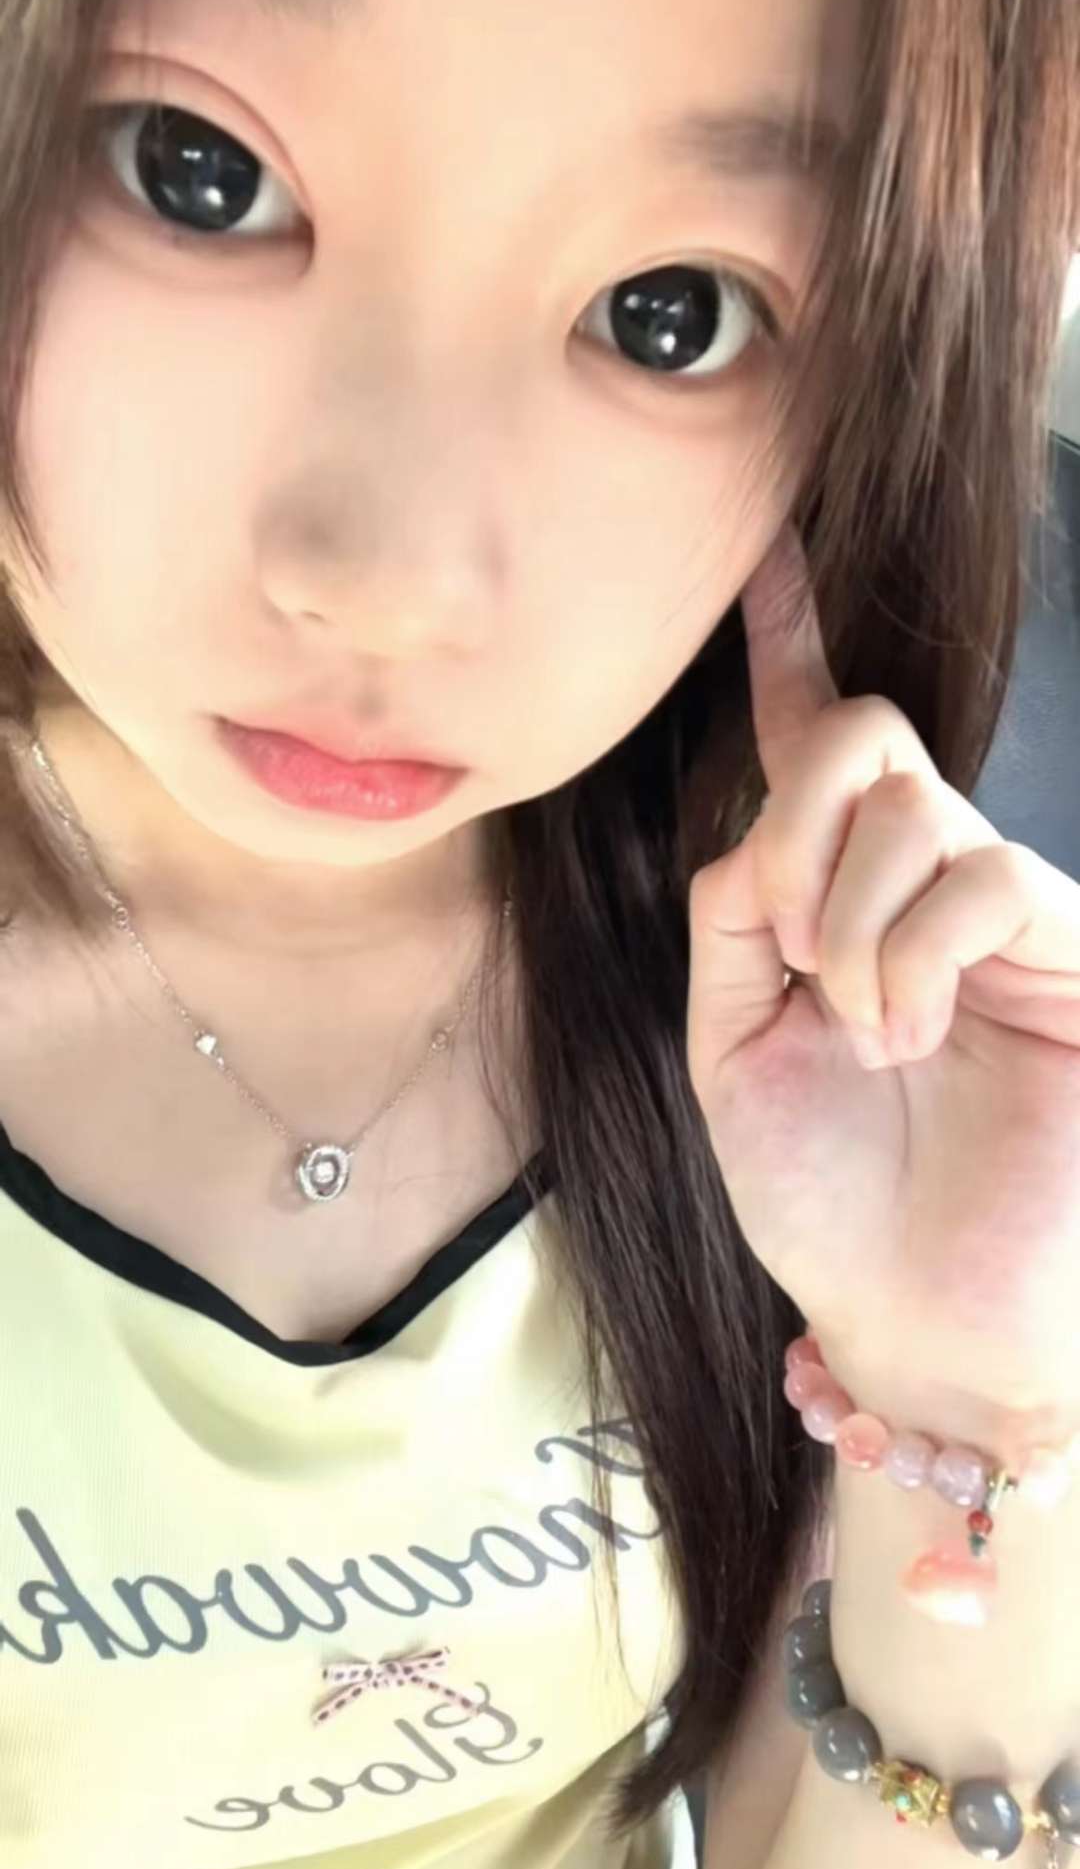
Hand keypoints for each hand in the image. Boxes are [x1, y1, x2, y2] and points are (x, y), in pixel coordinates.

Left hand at [686, 519, 1079, 1446]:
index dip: (791, 643)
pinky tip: (908, 1028)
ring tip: (868, 1032)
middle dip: (796, 821)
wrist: (916, 1314)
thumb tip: (764, 823)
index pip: (814, 748)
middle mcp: (919, 884)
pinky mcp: (1070, 948)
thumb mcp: (734, 1050)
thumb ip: (734, 922)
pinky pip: (985, 873)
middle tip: (791, 944)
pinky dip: (912, 953)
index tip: (766, 554)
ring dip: (849, 923)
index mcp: (831, 900)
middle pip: (863, 735)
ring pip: (911, 804)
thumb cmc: (829, 1196)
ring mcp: (1002, 912)